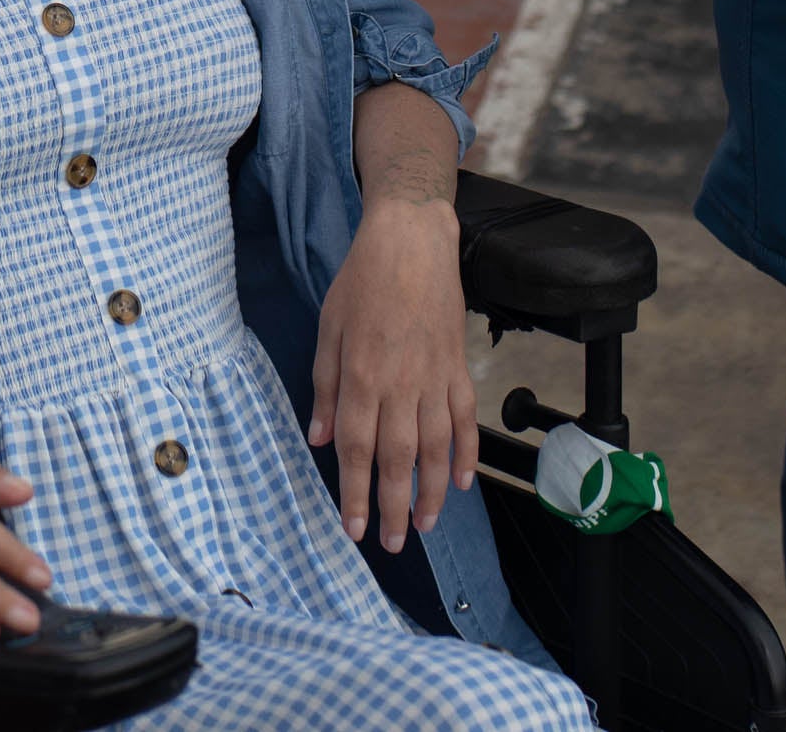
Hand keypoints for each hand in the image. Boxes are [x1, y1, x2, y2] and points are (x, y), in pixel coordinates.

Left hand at [309, 197, 475, 552]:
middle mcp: (400, 386)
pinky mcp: (457, 368)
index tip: (355, 529)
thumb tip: (318, 438)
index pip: (355, 449)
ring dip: (433, 492)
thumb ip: (324, 387)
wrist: (412, 242)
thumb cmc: (361, 281)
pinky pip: (465, 420)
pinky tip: (463, 482)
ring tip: (427, 525)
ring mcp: (434, 379)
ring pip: (436, 449)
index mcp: (361, 377)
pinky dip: (467, 453)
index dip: (355, 493)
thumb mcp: (328, 329)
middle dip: (395, 507)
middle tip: (395, 544)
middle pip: (397, 460)